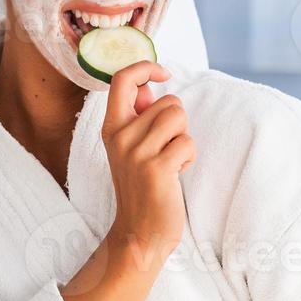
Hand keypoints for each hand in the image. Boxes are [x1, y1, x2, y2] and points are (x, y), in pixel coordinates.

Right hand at [100, 60, 196, 261]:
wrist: (139, 233)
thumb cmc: (141, 186)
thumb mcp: (131, 148)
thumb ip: (139, 116)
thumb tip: (148, 87)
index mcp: (111, 127)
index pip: (122, 79)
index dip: (146, 67)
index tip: (163, 74)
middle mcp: (120, 136)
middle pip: (168, 101)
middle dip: (178, 121)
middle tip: (166, 148)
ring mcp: (136, 152)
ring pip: (179, 117)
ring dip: (184, 138)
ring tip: (171, 160)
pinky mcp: (156, 168)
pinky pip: (188, 143)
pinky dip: (188, 157)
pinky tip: (176, 174)